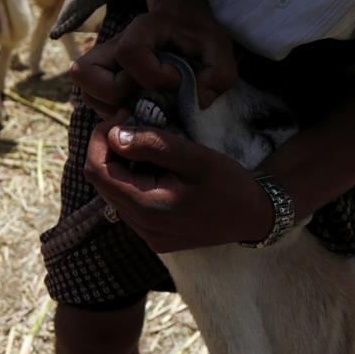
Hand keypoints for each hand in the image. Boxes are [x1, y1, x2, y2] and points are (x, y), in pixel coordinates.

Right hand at [71, 0, 237, 117]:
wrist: (180, 21)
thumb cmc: (198, 36)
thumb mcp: (219, 49)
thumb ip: (218, 75)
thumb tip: (197, 104)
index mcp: (141, 30)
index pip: (129, 54)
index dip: (154, 75)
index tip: (177, 79)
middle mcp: (112, 46)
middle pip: (86, 74)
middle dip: (120, 94)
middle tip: (148, 95)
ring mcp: (102, 65)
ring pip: (87, 94)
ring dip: (114, 108)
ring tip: (143, 105)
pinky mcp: (102, 83)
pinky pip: (95, 104)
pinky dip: (115, 114)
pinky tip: (139, 110)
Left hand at [84, 111, 272, 252]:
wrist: (256, 216)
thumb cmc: (230, 183)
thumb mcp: (194, 157)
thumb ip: (152, 145)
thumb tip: (114, 135)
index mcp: (148, 208)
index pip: (98, 171)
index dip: (101, 139)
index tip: (123, 117)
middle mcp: (142, 228)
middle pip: (102, 182)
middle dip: (111, 149)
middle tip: (135, 124)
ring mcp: (147, 236)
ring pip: (114, 193)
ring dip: (123, 165)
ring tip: (149, 146)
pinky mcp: (155, 236)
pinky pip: (130, 204)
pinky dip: (134, 181)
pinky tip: (157, 169)